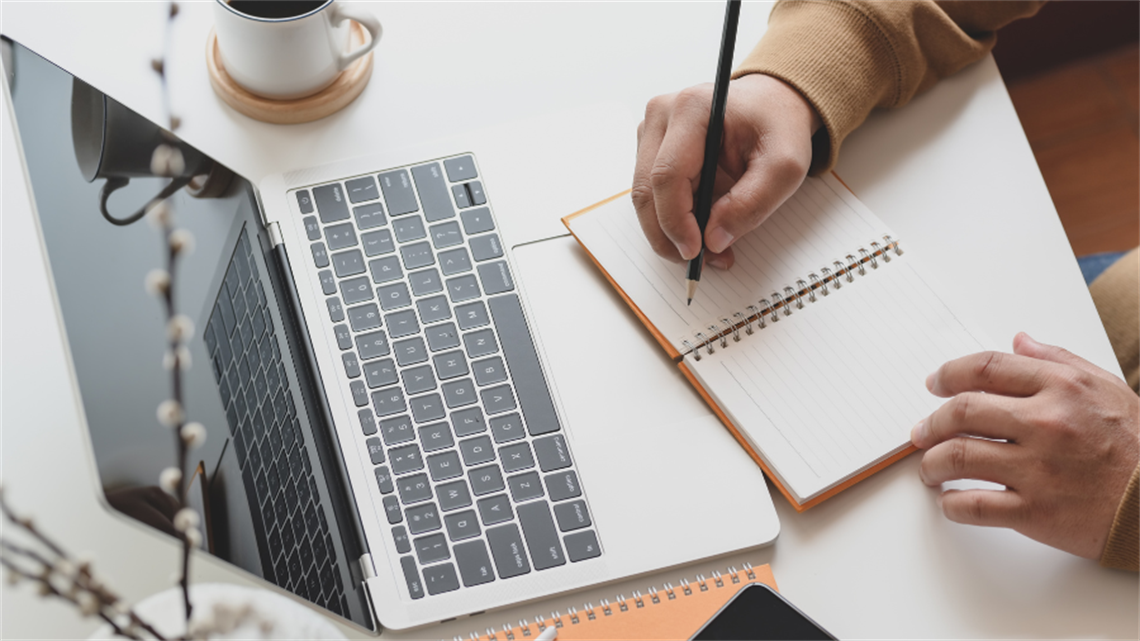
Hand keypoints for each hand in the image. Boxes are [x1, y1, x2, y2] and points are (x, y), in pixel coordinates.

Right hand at [632, 74, 820, 268]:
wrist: (772, 105)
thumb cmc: (777, 127)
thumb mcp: (785, 166)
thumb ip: (752, 203)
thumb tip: (713, 240)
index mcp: (692, 108)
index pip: (667, 175)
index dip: (676, 221)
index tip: (696, 252)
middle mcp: (662, 115)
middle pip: (647, 190)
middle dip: (668, 235)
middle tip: (699, 262)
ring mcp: (651, 130)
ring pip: (645, 196)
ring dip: (669, 232)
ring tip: (707, 250)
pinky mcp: (651, 147)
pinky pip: (651, 194)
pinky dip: (671, 220)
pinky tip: (699, 229)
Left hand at [911, 332, 1139, 558]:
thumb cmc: (1137, 447)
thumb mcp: (1106, 389)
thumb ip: (1058, 361)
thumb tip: (1018, 341)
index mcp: (1061, 388)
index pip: (985, 369)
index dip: (949, 374)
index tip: (934, 384)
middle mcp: (1046, 424)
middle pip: (961, 412)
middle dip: (930, 422)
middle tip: (920, 432)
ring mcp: (1038, 470)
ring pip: (958, 457)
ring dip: (931, 463)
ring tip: (929, 468)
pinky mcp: (1036, 512)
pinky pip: (974, 506)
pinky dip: (952, 504)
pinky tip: (949, 501)